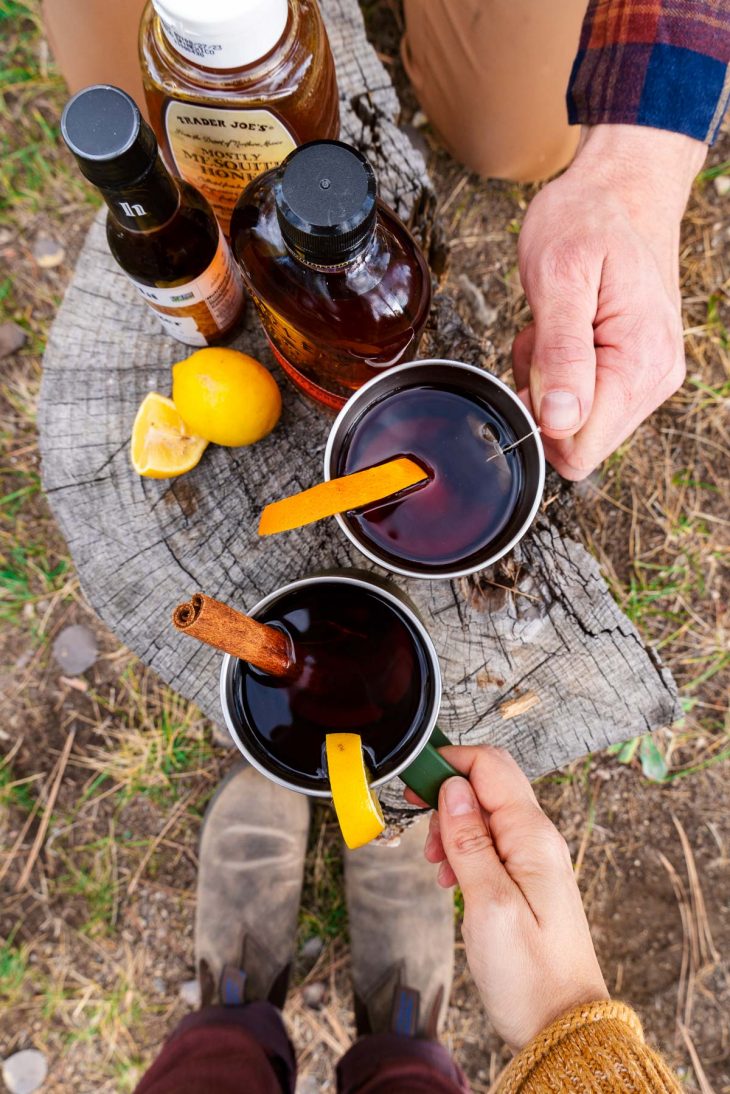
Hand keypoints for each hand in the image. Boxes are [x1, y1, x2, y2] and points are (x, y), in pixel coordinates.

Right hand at [405, 745, 607, 1049]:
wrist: (564, 1027)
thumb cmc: (530, 976)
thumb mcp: (488, 906)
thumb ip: (469, 842)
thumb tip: (452, 788)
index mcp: (532, 836)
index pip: (489, 765)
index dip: (447, 762)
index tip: (412, 780)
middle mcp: (538, 838)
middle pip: (487, 783)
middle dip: (447, 796)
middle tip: (424, 837)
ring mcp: (535, 858)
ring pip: (485, 812)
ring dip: (453, 827)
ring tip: (438, 867)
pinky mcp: (527, 878)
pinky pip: (491, 842)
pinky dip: (465, 849)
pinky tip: (452, 879)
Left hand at [513, 125, 705, 479]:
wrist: (620, 188)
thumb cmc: (587, 220)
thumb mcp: (560, 278)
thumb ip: (561, 355)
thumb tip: (560, 421)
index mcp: (640, 363)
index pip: (581, 448)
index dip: (539, 421)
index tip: (533, 368)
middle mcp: (654, 379)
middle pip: (577, 441)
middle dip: (543, 400)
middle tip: (545, 339)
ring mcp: (648, 376)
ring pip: (574, 421)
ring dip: (547, 382)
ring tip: (555, 326)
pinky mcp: (633, 370)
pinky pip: (581, 398)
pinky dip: (557, 370)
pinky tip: (563, 330)